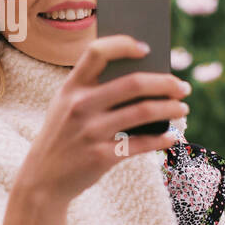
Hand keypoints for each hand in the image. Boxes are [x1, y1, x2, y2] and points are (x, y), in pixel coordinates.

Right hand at [16, 34, 189, 204]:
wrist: (42, 180)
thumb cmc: (63, 136)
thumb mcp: (65, 107)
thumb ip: (94, 90)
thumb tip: (147, 79)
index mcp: (71, 87)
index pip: (98, 52)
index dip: (124, 44)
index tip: (148, 49)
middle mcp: (80, 105)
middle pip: (133, 83)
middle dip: (166, 83)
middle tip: (183, 87)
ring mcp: (90, 131)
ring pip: (143, 112)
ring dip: (170, 108)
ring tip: (182, 108)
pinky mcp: (100, 157)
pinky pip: (141, 144)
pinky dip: (161, 139)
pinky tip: (172, 136)